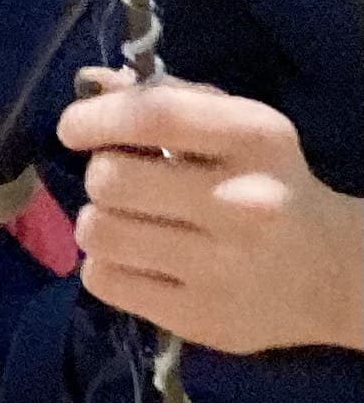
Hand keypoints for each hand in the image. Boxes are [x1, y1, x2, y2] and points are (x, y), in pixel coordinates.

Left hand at [58, 74, 363, 354]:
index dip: (95, 118)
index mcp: (255, 140)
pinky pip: (102, 280)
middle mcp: (242, 202)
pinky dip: (105, 266)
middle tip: (123, 185)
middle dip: (102, 176)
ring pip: (98, 232)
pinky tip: (138, 261)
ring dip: (99, 222)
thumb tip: (90, 86)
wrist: (329, 273)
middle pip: (110, 179)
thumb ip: (167, 101)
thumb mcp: (237, 130)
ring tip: (130, 223)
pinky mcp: (198, 317)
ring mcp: (221, 267)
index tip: (74, 129)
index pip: (153, 115)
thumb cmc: (268, 185)